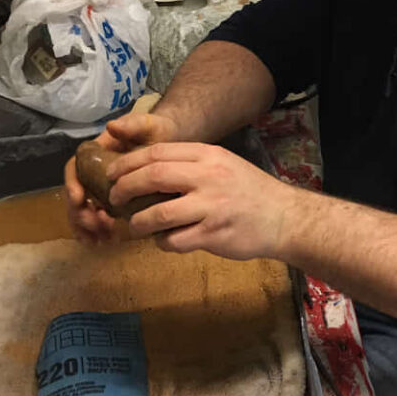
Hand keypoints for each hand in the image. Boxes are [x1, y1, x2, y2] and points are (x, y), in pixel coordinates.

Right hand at [63, 110, 179, 244]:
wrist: (175, 143)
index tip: (79, 199)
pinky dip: (100, 231)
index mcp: (97, 153)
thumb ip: (132, 124)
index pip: (75, 168)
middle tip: (95, 225)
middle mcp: (95, 172)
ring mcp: (104, 189)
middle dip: (80, 213)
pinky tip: (108, 240)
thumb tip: (112, 126)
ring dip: (88, 227)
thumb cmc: (158, 131)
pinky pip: (101, 219)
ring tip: (101, 237)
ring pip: (85, 211)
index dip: (72, 184)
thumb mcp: (148, 125)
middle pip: (76, 195)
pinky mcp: (117, 202)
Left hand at [106, 143, 299, 259]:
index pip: (157, 152)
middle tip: (115, 199)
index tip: (112, 175)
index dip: (128, 163)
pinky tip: (165, 241)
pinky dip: (162, 243)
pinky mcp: (213, 234)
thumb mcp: (223, 164)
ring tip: (134, 227)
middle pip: (152, 177)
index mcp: (208, 155)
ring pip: (157, 214)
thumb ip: (191, 165)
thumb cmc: (249, 191)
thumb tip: (147, 173)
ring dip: (138, 223)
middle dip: (125, 189)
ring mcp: (210, 206)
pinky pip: (174, 241)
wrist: (284, 217)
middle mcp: (208, 176)